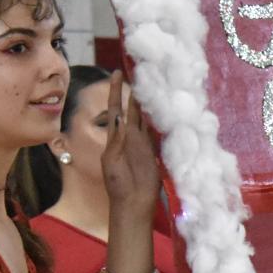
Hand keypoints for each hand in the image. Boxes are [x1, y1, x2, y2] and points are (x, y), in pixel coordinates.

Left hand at [99, 72, 161, 219]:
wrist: (133, 202)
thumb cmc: (118, 184)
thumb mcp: (112, 159)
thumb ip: (118, 138)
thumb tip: (122, 116)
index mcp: (115, 138)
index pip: (115, 108)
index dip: (116, 91)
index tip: (117, 72)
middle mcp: (130, 136)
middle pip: (132, 108)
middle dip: (134, 91)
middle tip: (140, 70)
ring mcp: (144, 142)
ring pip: (145, 117)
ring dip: (147, 101)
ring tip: (151, 81)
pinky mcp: (156, 149)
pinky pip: (156, 129)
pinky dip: (157, 117)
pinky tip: (161, 103)